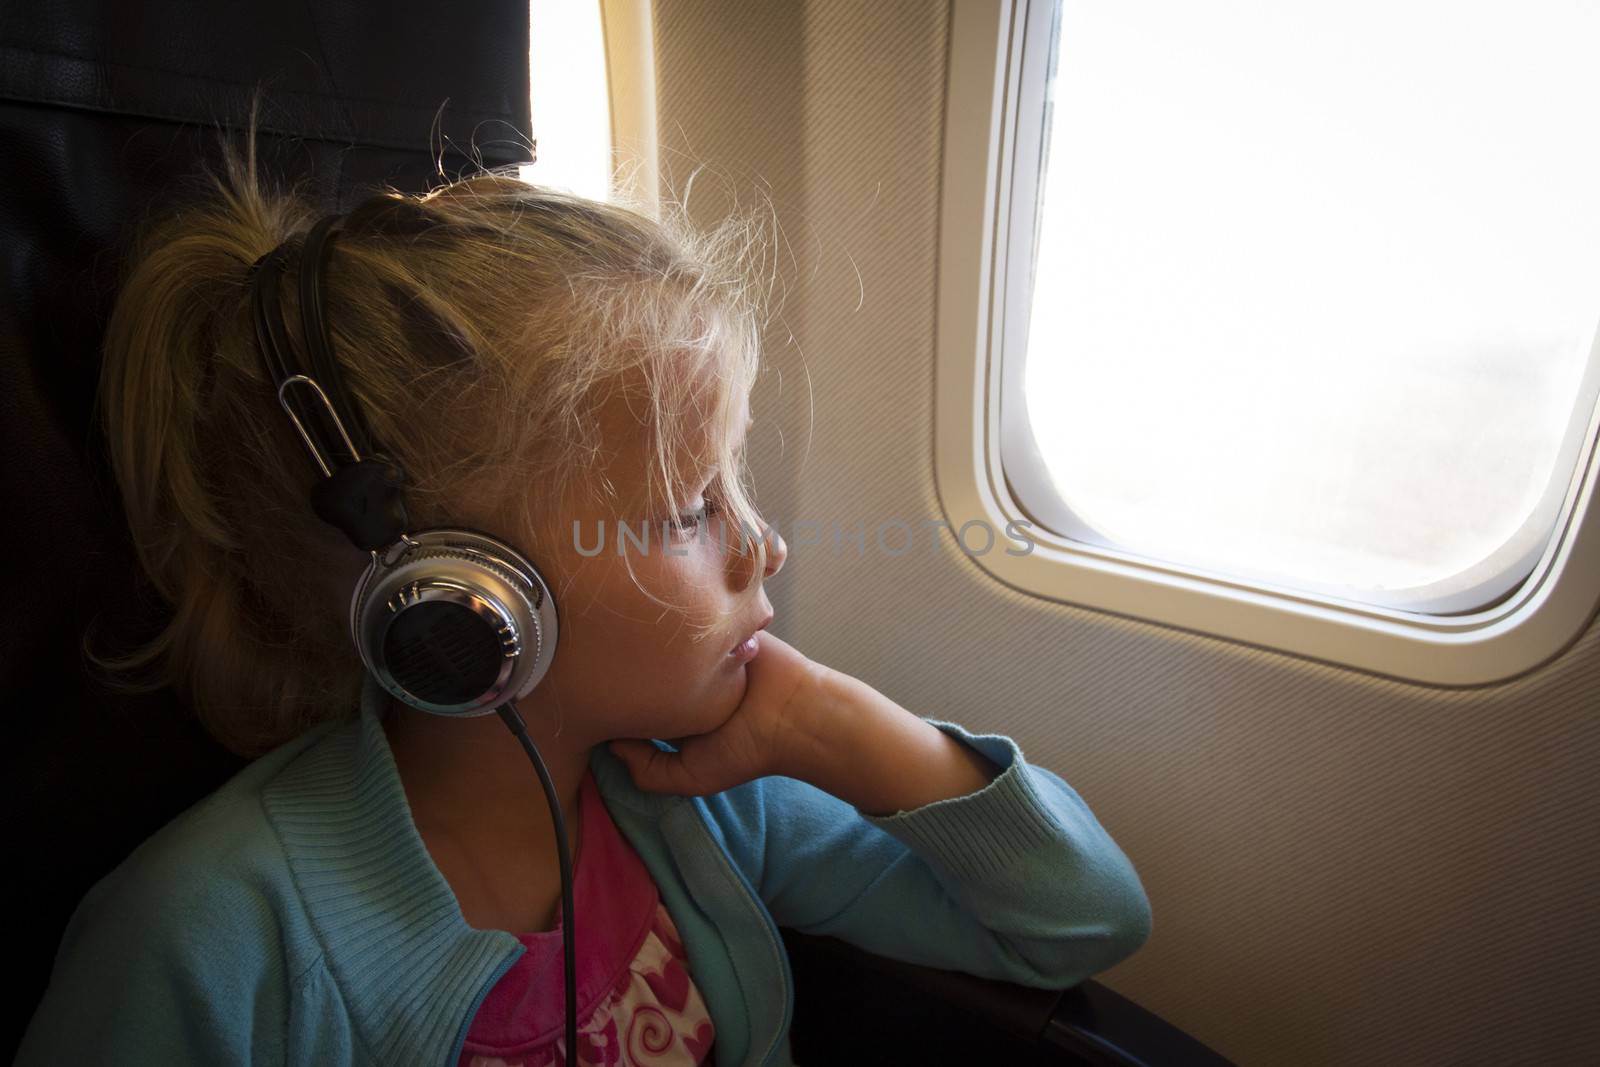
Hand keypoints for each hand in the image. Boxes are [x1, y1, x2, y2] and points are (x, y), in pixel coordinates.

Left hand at [606, 630, 827, 796]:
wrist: (794, 713)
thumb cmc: (747, 748)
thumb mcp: (692, 777)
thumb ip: (648, 771)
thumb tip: (609, 742)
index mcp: (676, 709)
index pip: (633, 697)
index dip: (613, 695)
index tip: (591, 689)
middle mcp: (686, 678)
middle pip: (642, 663)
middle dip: (624, 660)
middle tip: (599, 650)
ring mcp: (704, 650)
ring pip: (664, 635)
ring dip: (650, 631)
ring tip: (623, 624)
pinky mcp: (722, 626)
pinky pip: (695, 612)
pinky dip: (682, 610)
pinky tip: (661, 610)